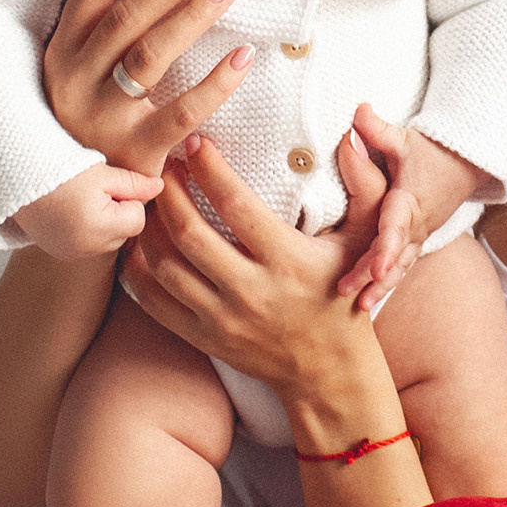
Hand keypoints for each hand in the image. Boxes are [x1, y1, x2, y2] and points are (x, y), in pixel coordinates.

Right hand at [12, 163, 163, 260]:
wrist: (17, 176)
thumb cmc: (60, 170)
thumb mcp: (102, 173)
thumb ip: (135, 183)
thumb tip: (161, 188)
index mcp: (99, 228)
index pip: (138, 219)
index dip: (131, 199)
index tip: (113, 183)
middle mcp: (86, 248)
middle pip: (125, 233)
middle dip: (120, 212)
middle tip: (97, 190)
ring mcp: (71, 253)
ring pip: (109, 240)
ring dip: (106, 221)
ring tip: (83, 198)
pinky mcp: (60, 252)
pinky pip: (89, 244)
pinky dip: (88, 229)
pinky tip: (73, 210)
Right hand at [42, 0, 253, 175]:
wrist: (80, 203)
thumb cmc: (93, 120)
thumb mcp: (81, 71)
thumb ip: (102, 27)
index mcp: (61, 53)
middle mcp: (74, 82)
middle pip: (125, 17)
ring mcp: (102, 119)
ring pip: (149, 56)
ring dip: (191, 16)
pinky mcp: (135, 153)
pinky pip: (181, 114)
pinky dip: (216, 84)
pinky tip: (245, 57)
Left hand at [120, 130, 386, 395]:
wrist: (330, 371)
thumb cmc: (344, 294)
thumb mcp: (367, 240)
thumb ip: (366, 186)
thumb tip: (351, 135)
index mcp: (288, 261)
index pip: (237, 206)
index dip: (210, 170)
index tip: (195, 143)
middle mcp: (252, 291)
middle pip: (190, 233)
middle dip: (169, 191)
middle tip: (163, 163)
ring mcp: (223, 319)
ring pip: (165, 266)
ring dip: (149, 226)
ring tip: (150, 197)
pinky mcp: (204, 339)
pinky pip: (155, 302)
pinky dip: (139, 269)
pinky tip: (142, 242)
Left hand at [335, 107, 484, 310]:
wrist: (465, 164)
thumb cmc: (430, 151)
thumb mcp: (404, 139)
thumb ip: (378, 130)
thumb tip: (358, 111)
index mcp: (411, 202)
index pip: (396, 229)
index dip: (385, 250)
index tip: (374, 270)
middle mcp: (417, 226)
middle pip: (394, 257)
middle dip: (374, 279)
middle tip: (350, 296)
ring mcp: (418, 238)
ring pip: (399, 267)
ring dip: (380, 288)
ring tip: (359, 308)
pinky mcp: (416, 243)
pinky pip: (401, 267)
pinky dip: (386, 285)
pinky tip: (367, 303)